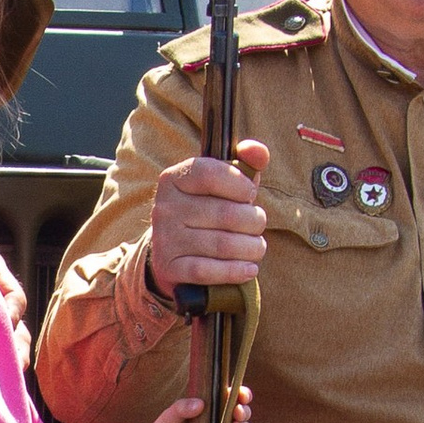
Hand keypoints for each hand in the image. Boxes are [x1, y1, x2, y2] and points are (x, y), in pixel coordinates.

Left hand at [98, 379, 252, 422]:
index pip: (228, 395)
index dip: (239, 393)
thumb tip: (200, 404)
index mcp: (206, 406)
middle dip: (244, 410)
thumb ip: (181, 408)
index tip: (240, 394)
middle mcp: (216, 420)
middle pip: (240, 411)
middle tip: (237, 411)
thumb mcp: (168, 418)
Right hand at [146, 141, 270, 295]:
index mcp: (174, 179)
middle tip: (258, 225)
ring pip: (222, 245)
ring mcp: (165, 239)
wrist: (175, 251)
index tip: (250, 194)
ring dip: (251, 248)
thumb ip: (244, 163)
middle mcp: (165, 207)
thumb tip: (258, 151)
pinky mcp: (169, 267)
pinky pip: (208, 271)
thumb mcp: (223, 184)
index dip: (240, 185)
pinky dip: (235, 271)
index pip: (210, 174)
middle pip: (226, 214)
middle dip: (254, 221)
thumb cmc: (208, 210)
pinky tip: (249, 268)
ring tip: (257, 247)